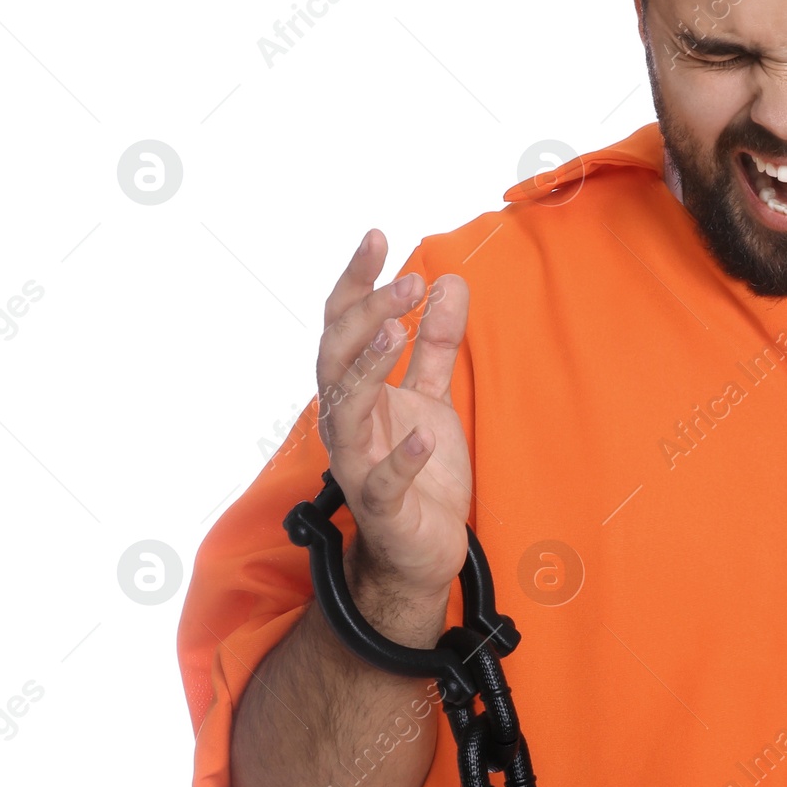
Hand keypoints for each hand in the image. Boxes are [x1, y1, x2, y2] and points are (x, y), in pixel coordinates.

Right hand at [316, 229, 471, 641]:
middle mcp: (346, 421)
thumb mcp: (434, 398)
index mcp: (357, 390)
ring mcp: (357, 463)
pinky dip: (402, 459)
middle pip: (337, 356)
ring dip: (369, 368)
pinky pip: (383, 481)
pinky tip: (426, 436)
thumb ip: (437, 345)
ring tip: (396, 331)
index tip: (377, 236)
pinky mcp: (381, 506)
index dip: (356, 280)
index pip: (343, 325)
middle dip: (365, 313)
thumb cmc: (421, 473)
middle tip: (407, 282)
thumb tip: (449, 281)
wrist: (422, 550)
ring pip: (345, 409)